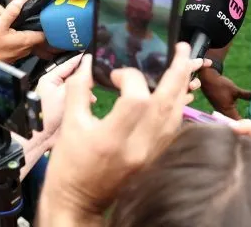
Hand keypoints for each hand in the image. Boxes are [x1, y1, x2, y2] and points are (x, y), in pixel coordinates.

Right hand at [0, 0, 45, 61]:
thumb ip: (11, 12)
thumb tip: (20, 2)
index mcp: (25, 41)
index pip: (44, 35)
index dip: (45, 27)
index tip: (43, 20)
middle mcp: (25, 49)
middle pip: (35, 36)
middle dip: (28, 27)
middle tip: (19, 21)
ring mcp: (19, 54)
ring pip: (26, 40)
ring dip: (20, 33)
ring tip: (8, 28)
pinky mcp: (13, 57)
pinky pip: (18, 45)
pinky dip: (14, 39)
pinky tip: (4, 35)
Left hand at [32, 53, 87, 146]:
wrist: (43, 137)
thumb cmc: (46, 116)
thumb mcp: (63, 92)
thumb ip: (76, 78)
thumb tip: (86, 66)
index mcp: (51, 77)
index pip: (69, 63)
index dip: (82, 59)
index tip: (94, 56)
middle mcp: (56, 85)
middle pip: (76, 74)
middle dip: (86, 77)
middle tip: (97, 77)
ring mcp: (62, 95)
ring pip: (80, 86)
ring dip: (87, 90)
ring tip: (92, 94)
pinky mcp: (67, 106)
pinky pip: (80, 97)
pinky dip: (86, 98)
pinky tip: (90, 102)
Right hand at [41, 43, 195, 215]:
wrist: (78, 202)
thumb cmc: (69, 166)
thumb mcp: (69, 124)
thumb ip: (78, 90)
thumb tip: (89, 64)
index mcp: (113, 138)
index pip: (136, 98)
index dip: (130, 78)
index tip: (117, 75)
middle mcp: (138, 147)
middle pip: (167, 103)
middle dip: (176, 71)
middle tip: (181, 48)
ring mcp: (150, 154)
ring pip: (176, 115)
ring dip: (180, 88)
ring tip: (181, 66)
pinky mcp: (155, 158)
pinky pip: (174, 128)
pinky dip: (176, 107)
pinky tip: (175, 93)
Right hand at [197, 67, 250, 119]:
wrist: (208, 80)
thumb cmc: (221, 85)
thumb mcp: (235, 90)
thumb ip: (245, 95)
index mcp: (227, 111)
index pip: (238, 123)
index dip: (246, 125)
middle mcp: (223, 114)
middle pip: (234, 123)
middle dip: (243, 124)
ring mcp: (221, 112)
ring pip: (231, 120)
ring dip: (237, 120)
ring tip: (247, 122)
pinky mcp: (220, 109)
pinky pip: (228, 116)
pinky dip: (233, 116)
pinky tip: (238, 115)